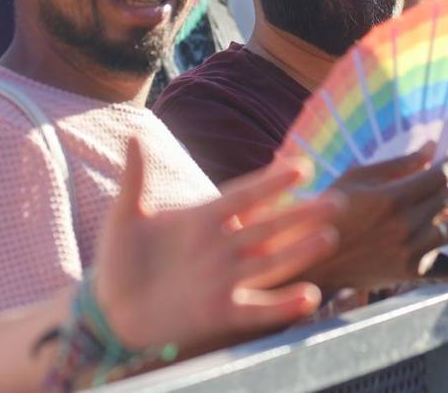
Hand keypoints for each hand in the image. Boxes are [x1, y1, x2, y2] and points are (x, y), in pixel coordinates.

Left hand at [93, 138, 342, 353]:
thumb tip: (134, 134)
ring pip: (271, 262)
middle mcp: (221, 248)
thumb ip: (135, 178)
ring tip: (329, 237)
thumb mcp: (124, 215)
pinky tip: (309, 297)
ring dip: (300, 251)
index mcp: (203, 219)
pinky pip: (257, 309)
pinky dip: (283, 306)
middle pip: (270, 227)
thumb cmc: (120, 259)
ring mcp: (224, 280)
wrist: (110, 308)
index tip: (301, 165)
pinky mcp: (220, 313)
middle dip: (302, 214)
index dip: (271, 181)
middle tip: (337, 201)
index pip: (245, 195)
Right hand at [303, 144, 447, 292]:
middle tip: (432, 182)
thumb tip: (432, 148)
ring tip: (428, 208)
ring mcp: (411, 251)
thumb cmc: (331, 212)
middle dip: (444, 184)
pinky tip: (415, 232)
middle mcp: (406, 226)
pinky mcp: (412, 271)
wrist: (316, 263)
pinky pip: (440, 247)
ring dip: (445, 212)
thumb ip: (398, 164)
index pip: (441, 175)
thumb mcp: (357, 178)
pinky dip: (433, 236)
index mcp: (391, 198)